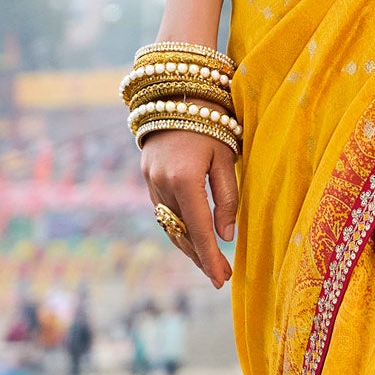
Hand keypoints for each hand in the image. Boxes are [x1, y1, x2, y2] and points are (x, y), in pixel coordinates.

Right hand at [140, 128, 236, 288]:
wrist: (174, 95)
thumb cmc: (210, 122)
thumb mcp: (225, 158)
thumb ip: (227, 198)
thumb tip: (226, 236)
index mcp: (184, 179)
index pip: (199, 230)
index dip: (211, 258)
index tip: (222, 279)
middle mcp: (162, 185)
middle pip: (182, 234)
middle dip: (200, 258)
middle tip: (220, 278)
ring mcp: (151, 183)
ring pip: (170, 226)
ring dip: (188, 247)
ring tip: (209, 264)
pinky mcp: (148, 179)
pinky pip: (163, 213)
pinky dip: (178, 229)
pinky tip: (192, 239)